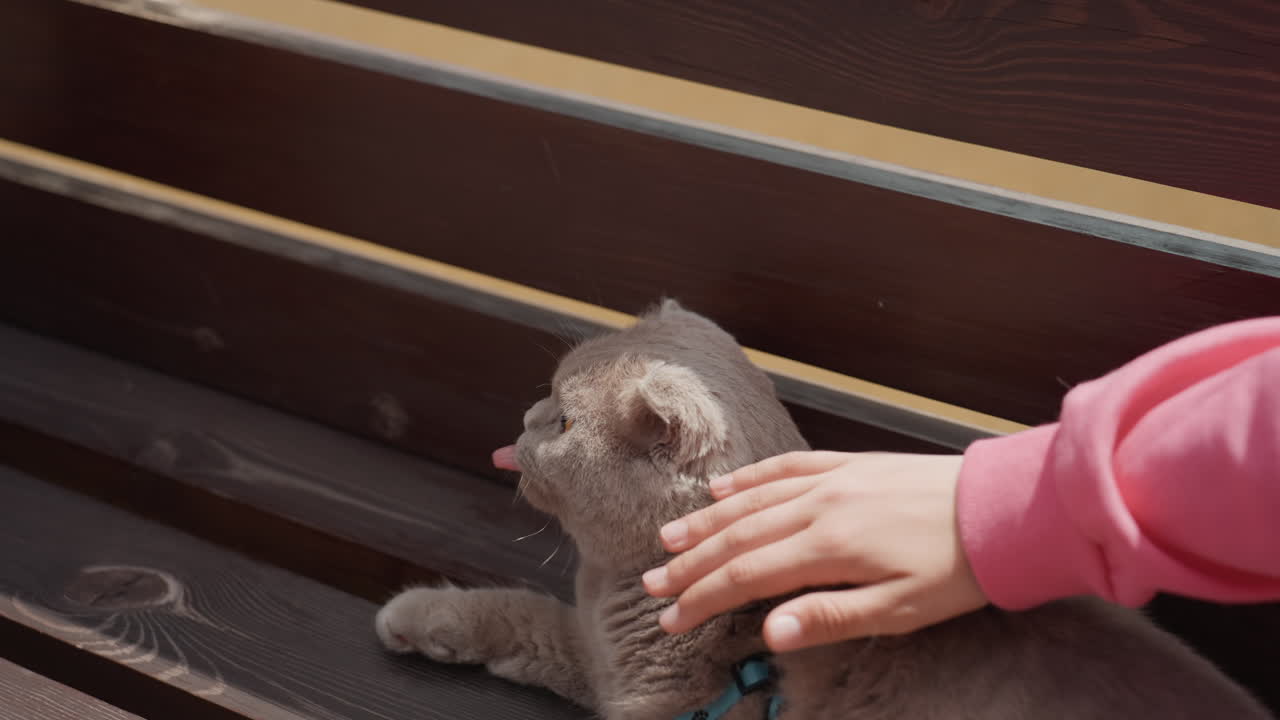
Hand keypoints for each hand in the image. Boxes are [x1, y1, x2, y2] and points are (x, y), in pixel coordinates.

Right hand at [642, 451, 987, 651]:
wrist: (1005, 510)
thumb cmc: (957, 570)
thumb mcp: (900, 610)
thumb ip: (829, 617)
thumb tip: (768, 632)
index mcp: (830, 546)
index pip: (748, 574)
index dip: (704, 597)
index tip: (671, 617)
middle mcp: (821, 505)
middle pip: (739, 536)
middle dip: (691, 563)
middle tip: (653, 584)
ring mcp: (833, 479)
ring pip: (753, 500)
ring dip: (707, 521)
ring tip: (668, 538)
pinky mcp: (849, 464)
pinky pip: (786, 467)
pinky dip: (749, 479)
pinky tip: (723, 490)